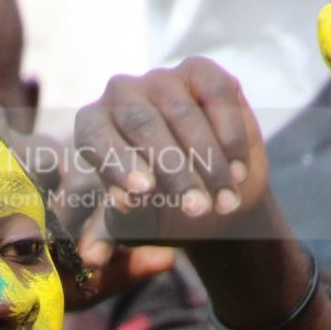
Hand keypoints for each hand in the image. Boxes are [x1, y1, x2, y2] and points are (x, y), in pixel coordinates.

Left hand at [74, 59, 273, 252]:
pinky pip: (218, 95)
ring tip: (223, 203)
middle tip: (196, 210)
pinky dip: (231, 136)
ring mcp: (162, 78)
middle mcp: (122, 94)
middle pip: (142, 123)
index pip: (96, 138)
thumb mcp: (135, 227)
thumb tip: (92, 257)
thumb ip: (113, 233)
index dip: (119, 164)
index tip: (143, 194)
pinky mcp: (202, 72)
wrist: (212, 200)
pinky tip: (239, 171)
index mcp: (92, 127)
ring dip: (208, 162)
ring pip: (183, 112)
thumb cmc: (161, 213)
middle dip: (174, 171)